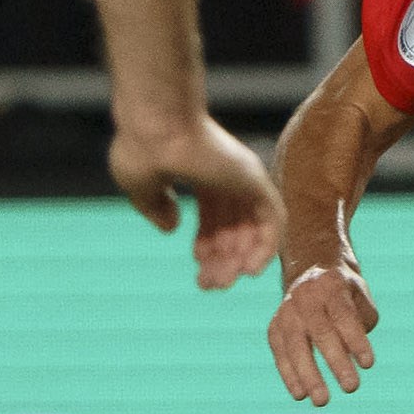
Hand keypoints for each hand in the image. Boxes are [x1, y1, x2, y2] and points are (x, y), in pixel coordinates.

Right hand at [110, 116, 282, 290]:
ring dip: (242, 259)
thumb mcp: (141, 186)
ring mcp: (243, 177)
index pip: (214, 215)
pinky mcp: (256, 181)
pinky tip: (249, 270)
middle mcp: (225, 175)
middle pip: (234, 225)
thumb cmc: (142, 148)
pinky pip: (272, 221)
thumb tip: (171, 227)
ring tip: (224, 283)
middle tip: (210, 285)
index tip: (197, 266)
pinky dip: (265, 247)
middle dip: (223, 258)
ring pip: (254, 227)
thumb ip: (156, 207)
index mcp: (199, 171)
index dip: (208, 244)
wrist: (155, 128)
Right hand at [269, 255, 379, 404]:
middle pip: (321, 332)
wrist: (309, 272)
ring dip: (309, 375)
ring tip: (322, 401)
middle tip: (352, 387)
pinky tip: (300, 394)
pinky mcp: (274, 326)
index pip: (344, 315)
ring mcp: (286, 311)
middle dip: (337, 362)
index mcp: (331, 284)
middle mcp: (305, 296)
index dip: (356, 340)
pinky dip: (289, 374)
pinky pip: (280, 352)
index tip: (368, 364)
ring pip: (296, 345)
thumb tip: (352, 353)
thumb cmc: (344, 293)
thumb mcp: (360, 296)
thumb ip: (362, 321)